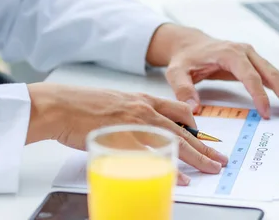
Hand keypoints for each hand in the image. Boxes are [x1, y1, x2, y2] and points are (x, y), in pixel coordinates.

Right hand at [25, 83, 227, 185]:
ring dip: (196, 157)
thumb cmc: (82, 106)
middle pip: (184, 129)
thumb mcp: (114, 103)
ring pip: (176, 142)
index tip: (205, 136)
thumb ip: (131, 114)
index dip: (195, 124)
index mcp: (142, 100)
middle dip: (205, 146)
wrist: (59, 105)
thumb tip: (139, 131)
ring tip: (211, 169)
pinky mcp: (124, 139)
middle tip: (219, 158)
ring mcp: (136, 124)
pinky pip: (154, 157)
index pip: (178, 110)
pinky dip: (171, 168)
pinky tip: (182, 178)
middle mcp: (144, 109)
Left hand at [147, 24, 278, 118]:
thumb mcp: (176, 72)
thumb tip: (193, 108)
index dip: (259, 95)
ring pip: (276, 74)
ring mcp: (252, 56)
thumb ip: (183, 89)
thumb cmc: (185, 58)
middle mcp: (245, 52)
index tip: (266, 113)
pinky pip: (273, 75)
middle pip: (270, 73)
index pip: (249, 76)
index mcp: (229, 53)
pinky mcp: (255, 63)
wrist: (190, 44)